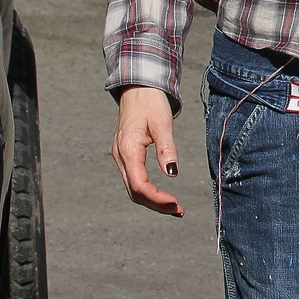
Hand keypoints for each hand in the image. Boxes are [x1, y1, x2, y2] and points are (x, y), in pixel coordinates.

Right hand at [111, 86, 184, 216]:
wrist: (138, 87)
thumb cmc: (150, 102)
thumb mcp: (162, 123)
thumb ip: (167, 148)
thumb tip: (172, 173)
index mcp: (127, 149)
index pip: (138, 185)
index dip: (156, 198)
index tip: (176, 204)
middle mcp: (120, 156)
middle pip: (134, 192)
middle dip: (156, 204)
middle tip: (178, 211)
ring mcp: (121, 156)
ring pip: (133, 188)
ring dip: (152, 200)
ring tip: (173, 207)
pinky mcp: (125, 154)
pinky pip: (134, 179)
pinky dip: (147, 191)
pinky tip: (161, 194)